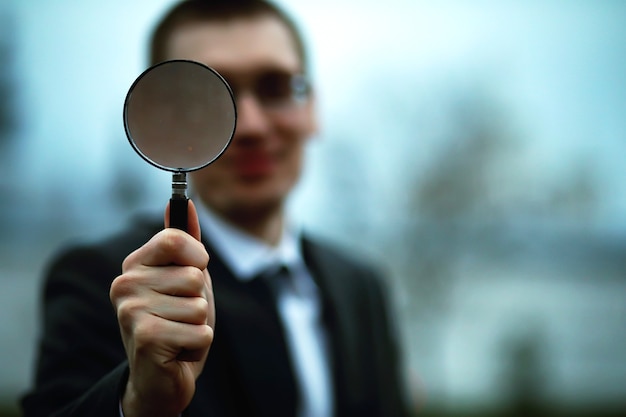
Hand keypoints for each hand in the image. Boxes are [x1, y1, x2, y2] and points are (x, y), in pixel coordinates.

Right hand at [110, 200, 214, 416]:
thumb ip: (186, 243)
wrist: (162, 377)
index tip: (192, 274)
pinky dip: (198, 344)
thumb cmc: (177, 323)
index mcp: (135, 265)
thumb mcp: (186, 278)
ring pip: (200, 305)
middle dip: (200, 300)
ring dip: (199, 324)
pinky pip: (201, 330)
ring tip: (179, 332)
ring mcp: (131, 311)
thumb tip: (187, 203)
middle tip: (180, 317)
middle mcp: (125, 284)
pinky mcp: (146, 337)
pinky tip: (178, 351)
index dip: (198, 258)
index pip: (176, 238)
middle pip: (194, 276)